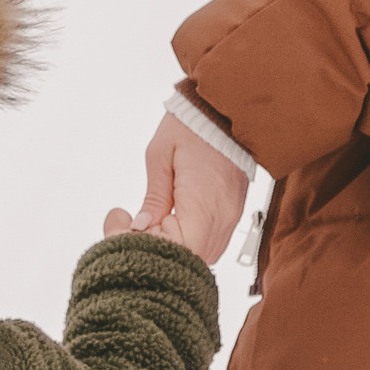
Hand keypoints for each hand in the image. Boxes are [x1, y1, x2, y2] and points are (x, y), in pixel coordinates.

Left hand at [105, 112, 248, 261]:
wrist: (225, 110)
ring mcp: (232, 217)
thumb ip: (153, 198)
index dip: (155, 249)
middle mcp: (223, 216)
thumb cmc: (191, 126)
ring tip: (155, 224)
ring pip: (204, 255)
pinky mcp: (234, 213)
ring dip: (178, 248)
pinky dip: (191, 241)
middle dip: (162, 252)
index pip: (181, 251)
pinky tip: (173, 223)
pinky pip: (213, 242)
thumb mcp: (160, 157)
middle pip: (193, 260)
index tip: (135, 230)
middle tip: (138, 228)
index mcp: (204, 202)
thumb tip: (141, 228)